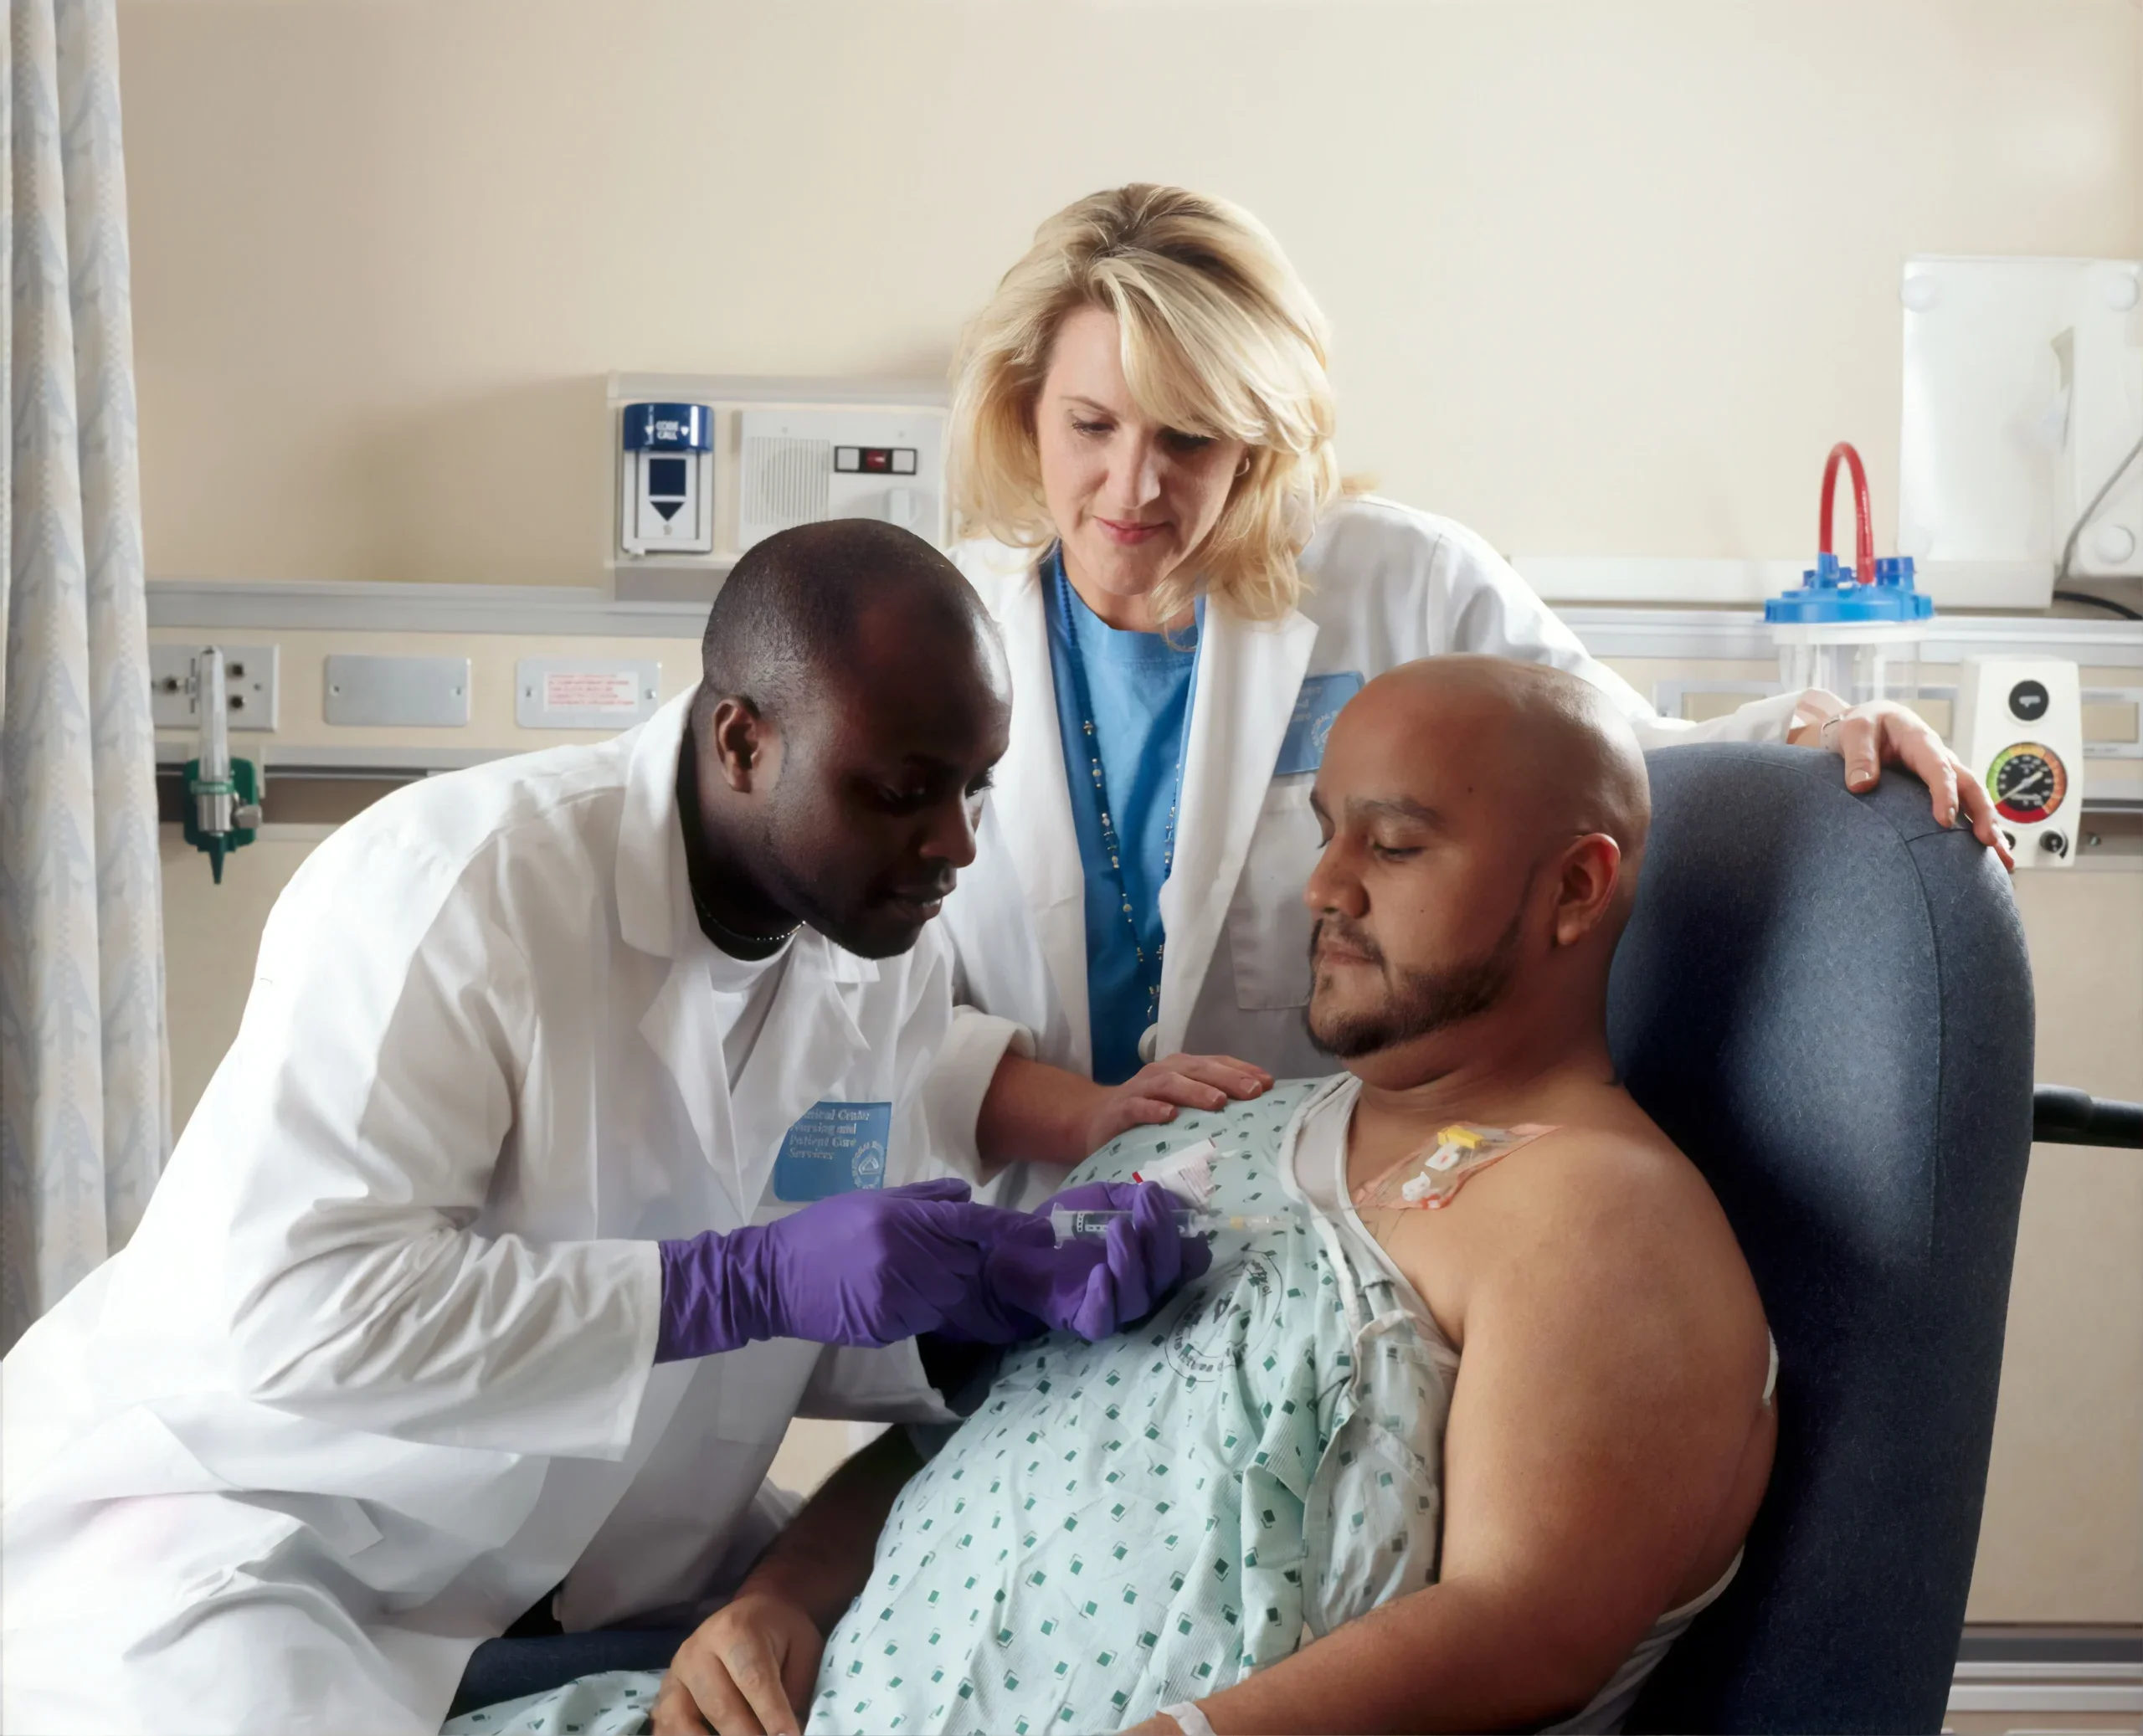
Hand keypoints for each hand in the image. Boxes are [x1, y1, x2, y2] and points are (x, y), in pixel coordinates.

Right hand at [652, 1588, 821, 1735]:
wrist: (755, 1610)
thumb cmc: (782, 1632)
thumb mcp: (803, 1649)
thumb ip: (795, 1690)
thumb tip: (787, 1734)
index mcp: (735, 1630)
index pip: (753, 1681)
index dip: (772, 1716)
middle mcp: (699, 1648)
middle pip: (720, 1706)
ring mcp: (677, 1669)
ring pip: (684, 1719)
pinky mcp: (667, 1687)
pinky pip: (665, 1722)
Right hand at [657, 1179, 1045, 1358]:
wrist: (771, 1277)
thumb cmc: (822, 1231)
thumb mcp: (870, 1200)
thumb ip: (922, 1198)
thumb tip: (967, 1196)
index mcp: (901, 1218)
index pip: (971, 1223)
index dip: (1010, 1229)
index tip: (1043, 1236)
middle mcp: (904, 1256)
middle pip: (968, 1264)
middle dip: (974, 1263)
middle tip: (971, 1263)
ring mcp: (896, 1295)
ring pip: (951, 1296)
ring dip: (952, 1291)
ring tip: (931, 1283)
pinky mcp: (886, 1326)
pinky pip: (926, 1319)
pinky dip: (926, 1312)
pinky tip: (903, 1301)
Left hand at [985, 1180, 1213, 1339]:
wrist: (1017, 1245)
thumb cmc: (1067, 1224)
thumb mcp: (1102, 1199)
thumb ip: (1132, 1196)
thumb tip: (1167, 1195)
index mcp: (1153, 1260)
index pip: (1189, 1259)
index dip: (1189, 1236)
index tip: (1172, 1204)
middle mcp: (1142, 1287)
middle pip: (1167, 1274)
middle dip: (1162, 1235)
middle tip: (1148, 1201)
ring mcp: (1114, 1307)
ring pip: (1139, 1296)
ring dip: (1132, 1260)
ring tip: (1118, 1226)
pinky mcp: (1083, 1320)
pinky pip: (1103, 1319)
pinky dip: (1105, 1297)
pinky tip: (1100, 1272)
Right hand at [1079, 1053, 1272, 1154]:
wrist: (1096, 1119)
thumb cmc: (1150, 1111)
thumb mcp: (1182, 1103)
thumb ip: (1211, 1102)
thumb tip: (1257, 1111)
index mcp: (1182, 1068)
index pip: (1216, 1063)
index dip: (1242, 1070)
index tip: (1269, 1083)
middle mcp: (1164, 1072)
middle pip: (1198, 1069)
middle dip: (1227, 1079)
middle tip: (1252, 1092)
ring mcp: (1141, 1089)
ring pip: (1170, 1084)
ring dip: (1194, 1091)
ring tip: (1217, 1102)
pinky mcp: (1121, 1109)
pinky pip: (1137, 1106)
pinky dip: (1153, 1110)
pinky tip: (1169, 1116)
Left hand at [1794, 698, 2013, 870]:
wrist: (1873, 722)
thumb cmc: (1864, 726)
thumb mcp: (1855, 732)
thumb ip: (1858, 756)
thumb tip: (1861, 786)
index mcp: (1921, 742)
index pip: (1938, 769)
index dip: (1945, 794)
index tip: (1944, 822)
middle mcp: (1941, 759)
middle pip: (1970, 786)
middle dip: (1982, 814)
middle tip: (1988, 843)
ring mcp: (1946, 775)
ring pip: (1974, 800)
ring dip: (1990, 828)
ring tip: (2003, 860)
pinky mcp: (1944, 789)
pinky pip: (1965, 810)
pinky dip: (1979, 831)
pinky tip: (1990, 858)